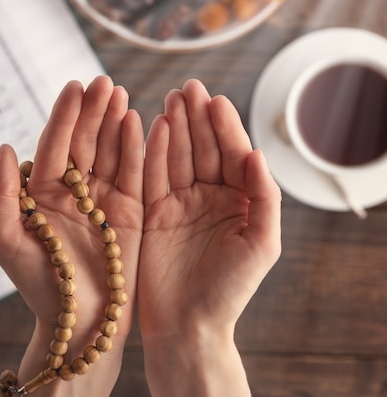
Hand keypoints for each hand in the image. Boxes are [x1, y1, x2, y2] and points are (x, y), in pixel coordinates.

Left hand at [0, 76, 143, 395]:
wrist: (79, 322)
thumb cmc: (37, 285)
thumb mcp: (7, 241)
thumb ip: (1, 195)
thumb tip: (5, 147)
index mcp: (42, 193)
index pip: (54, 145)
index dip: (64, 116)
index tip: (75, 86)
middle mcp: (73, 191)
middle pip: (84, 141)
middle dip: (93, 110)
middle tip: (105, 82)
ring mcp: (103, 199)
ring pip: (109, 151)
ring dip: (115, 121)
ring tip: (121, 94)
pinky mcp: (130, 211)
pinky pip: (134, 173)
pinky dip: (136, 148)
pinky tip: (139, 122)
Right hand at [138, 79, 280, 396]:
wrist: (187, 325)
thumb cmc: (229, 291)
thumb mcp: (261, 243)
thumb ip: (263, 197)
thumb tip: (256, 153)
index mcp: (239, 201)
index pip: (232, 154)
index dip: (224, 126)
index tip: (214, 100)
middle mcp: (209, 198)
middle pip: (203, 148)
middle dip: (197, 118)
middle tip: (187, 88)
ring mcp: (179, 204)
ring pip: (176, 157)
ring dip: (173, 127)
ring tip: (170, 100)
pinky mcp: (151, 213)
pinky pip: (151, 176)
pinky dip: (150, 152)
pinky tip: (150, 127)